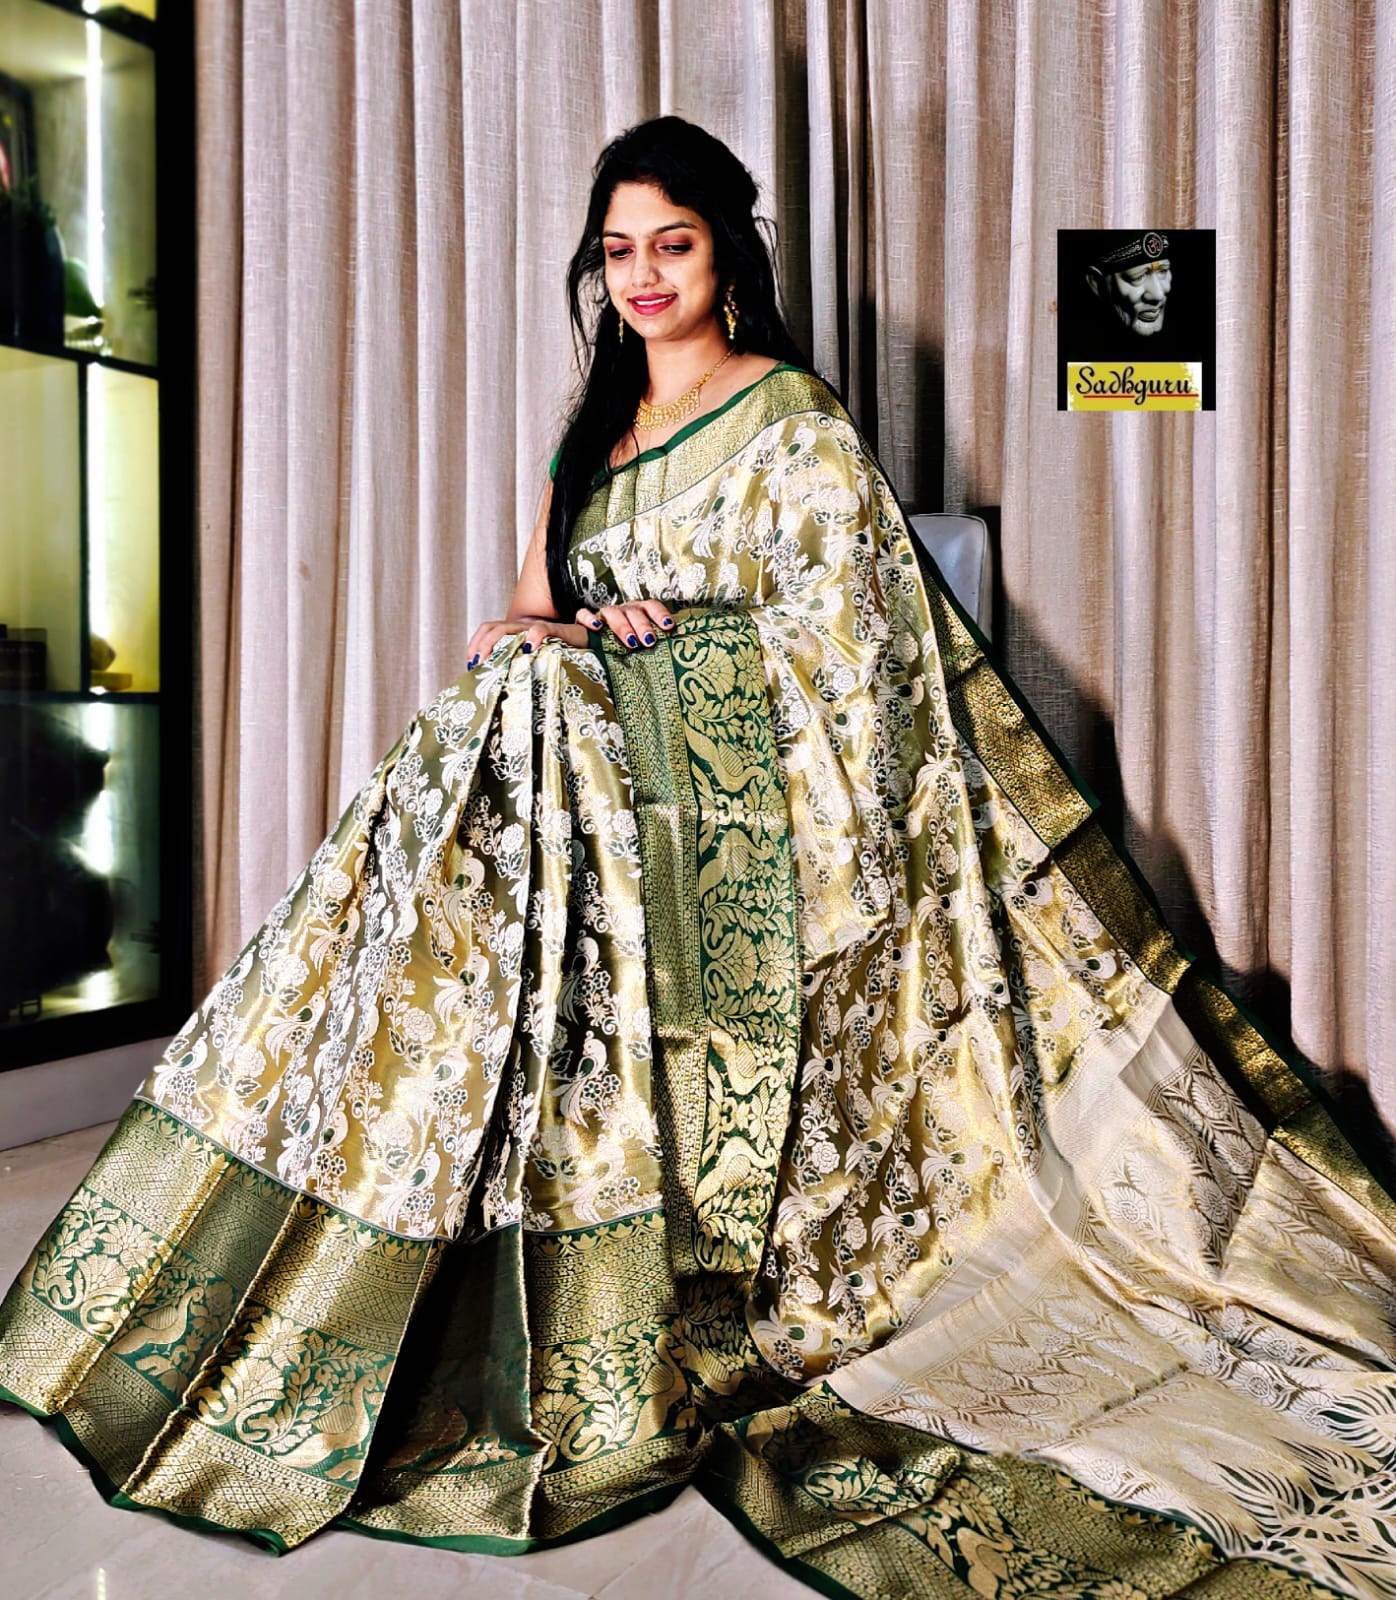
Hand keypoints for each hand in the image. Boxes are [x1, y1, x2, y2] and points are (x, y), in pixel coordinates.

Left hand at [464, 614, 587, 668]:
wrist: (591, 643)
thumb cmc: (561, 657)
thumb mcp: (534, 662)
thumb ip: (517, 667)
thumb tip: (497, 685)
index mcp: (516, 633)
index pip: (488, 629)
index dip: (476, 643)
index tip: (471, 663)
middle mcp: (524, 628)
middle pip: (494, 628)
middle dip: (481, 645)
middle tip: (477, 665)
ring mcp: (539, 628)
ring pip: (512, 627)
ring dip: (497, 641)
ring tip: (492, 658)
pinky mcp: (558, 631)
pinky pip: (543, 629)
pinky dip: (534, 635)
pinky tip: (529, 648)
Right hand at [574, 599, 676, 649]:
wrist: (597, 649)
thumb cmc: (628, 648)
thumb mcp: (642, 645)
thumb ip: (654, 645)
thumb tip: (677, 653)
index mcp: (640, 612)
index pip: (651, 606)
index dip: (660, 614)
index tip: (669, 626)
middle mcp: (624, 610)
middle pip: (633, 611)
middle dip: (643, 625)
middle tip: (649, 641)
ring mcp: (604, 614)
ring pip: (612, 612)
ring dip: (622, 626)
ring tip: (631, 642)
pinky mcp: (584, 621)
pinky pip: (583, 614)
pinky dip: (589, 619)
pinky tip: (597, 628)